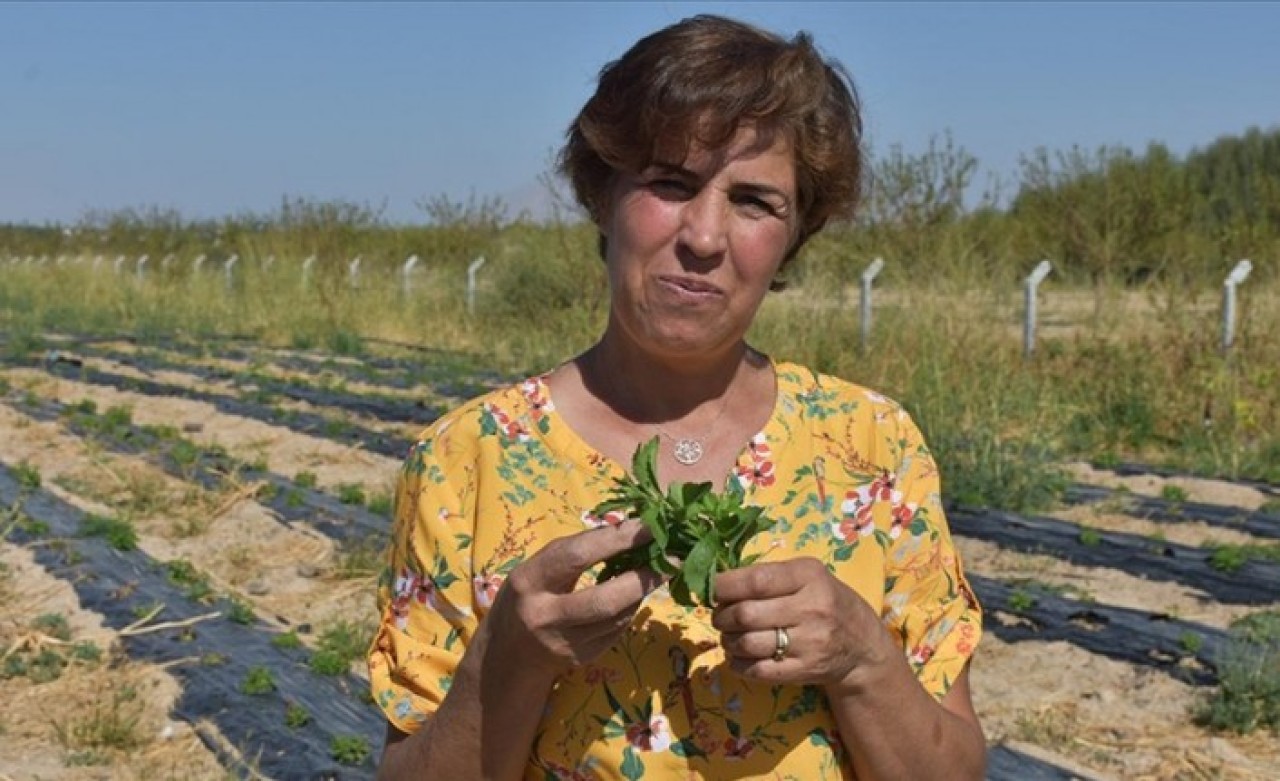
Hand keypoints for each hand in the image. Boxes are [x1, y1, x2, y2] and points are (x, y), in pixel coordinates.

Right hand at [483, 519, 662, 676]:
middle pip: (604, 601)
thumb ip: (576, 550)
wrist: (508, 654)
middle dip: (643, 578)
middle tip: (671, 560)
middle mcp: (544, 617)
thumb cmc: (528, 595)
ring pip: (616, 618)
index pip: (577, 557)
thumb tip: (629, 529)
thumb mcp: (538, 566)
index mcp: (529, 582)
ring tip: (655, 572)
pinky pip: (617, 632)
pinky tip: (633, 596)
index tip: (647, 527)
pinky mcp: (581, 660)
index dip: (616, 540)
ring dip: (641, 593)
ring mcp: (563, 644)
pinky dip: (630, 611)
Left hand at [712, 557, 889, 689]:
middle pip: (745, 614)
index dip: (724, 586)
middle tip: (720, 616)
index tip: (713, 589)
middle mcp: (811, 608)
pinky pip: (756, 670)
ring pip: (747, 643)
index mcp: (809, 576)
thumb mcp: (807, 575)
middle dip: (721, 616)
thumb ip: (768, 575)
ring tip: (729, 635)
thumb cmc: (825, 601)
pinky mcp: (803, 671)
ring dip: (727, 640)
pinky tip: (738, 655)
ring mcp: (809, 643)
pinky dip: (737, 663)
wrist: (862, 646)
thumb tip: (716, 583)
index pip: (755, 580)